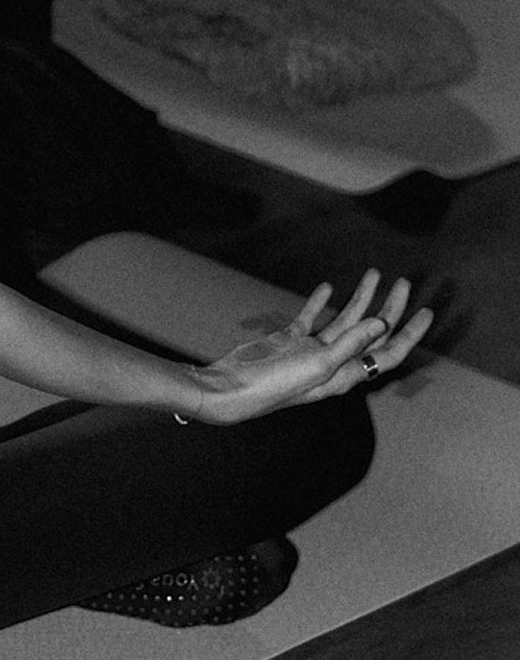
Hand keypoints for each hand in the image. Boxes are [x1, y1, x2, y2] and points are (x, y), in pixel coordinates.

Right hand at [188, 270, 432, 425]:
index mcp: (346, 374)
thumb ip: (351, 342)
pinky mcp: (290, 341)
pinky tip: (327, 287)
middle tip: (403, 282)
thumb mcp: (319, 363)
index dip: (411, 333)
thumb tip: (382, 324)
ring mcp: (312, 351)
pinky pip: (313, 318)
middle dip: (389, 307)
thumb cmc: (276, 383)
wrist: (233, 386)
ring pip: (345, 321)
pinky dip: (321, 302)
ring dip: (360, 297)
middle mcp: (334, 363)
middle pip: (371, 332)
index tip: (426, 311)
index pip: (389, 352)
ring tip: (372, 273)